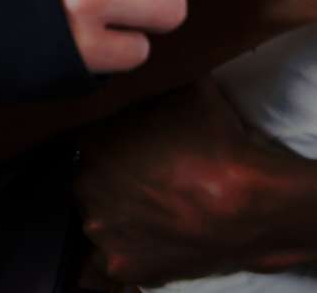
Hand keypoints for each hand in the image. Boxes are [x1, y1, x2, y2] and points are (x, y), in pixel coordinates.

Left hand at [75, 78, 316, 283]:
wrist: (244, 201)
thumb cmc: (213, 140)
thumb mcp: (178, 88)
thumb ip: (148, 83)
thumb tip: (138, 63)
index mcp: (92, 138)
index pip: (88, 133)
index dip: (109, 136)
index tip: (129, 141)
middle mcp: (85, 183)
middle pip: (90, 174)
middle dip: (110, 173)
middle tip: (141, 173)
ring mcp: (100, 227)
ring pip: (99, 214)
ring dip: (116, 209)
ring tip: (149, 203)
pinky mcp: (120, 265)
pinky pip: (112, 254)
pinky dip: (128, 245)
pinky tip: (151, 232)